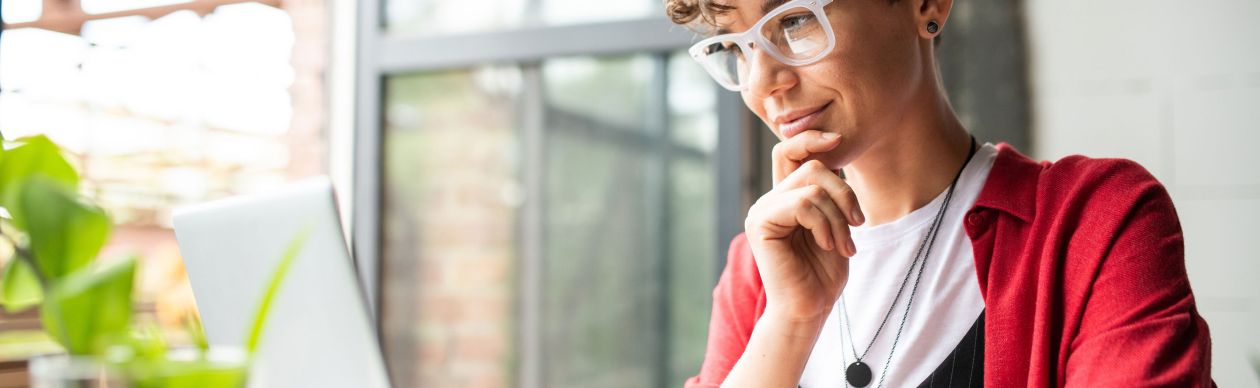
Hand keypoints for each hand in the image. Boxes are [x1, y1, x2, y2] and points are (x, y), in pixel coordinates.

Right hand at [745, 130, 862, 322]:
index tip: (839, 139)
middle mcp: (769, 199)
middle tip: (856, 225)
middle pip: (811, 165)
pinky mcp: (761, 223)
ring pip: (812, 184)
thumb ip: (830, 191)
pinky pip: (802, 203)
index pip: (790, 150)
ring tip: (842, 244)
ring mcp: (762, 210)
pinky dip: (824, 223)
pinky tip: (827, 245)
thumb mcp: (835, 222)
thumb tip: (836, 150)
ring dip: (838, 216)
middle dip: (844, 193)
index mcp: (785, 196)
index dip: (811, 138)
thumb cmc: (823, 272)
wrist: (809, 308)